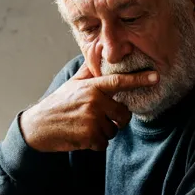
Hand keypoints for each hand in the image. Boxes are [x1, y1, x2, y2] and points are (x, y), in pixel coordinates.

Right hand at [19, 64, 157, 151]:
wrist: (38, 127)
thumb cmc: (58, 104)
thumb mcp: (72, 84)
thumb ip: (89, 71)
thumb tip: (97, 50)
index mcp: (92, 87)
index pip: (119, 82)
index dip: (139, 79)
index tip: (156, 77)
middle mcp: (94, 101)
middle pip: (123, 115)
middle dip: (115, 120)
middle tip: (98, 118)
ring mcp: (92, 120)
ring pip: (113, 131)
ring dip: (103, 133)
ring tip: (85, 126)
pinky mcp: (89, 137)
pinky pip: (104, 144)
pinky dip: (95, 144)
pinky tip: (82, 136)